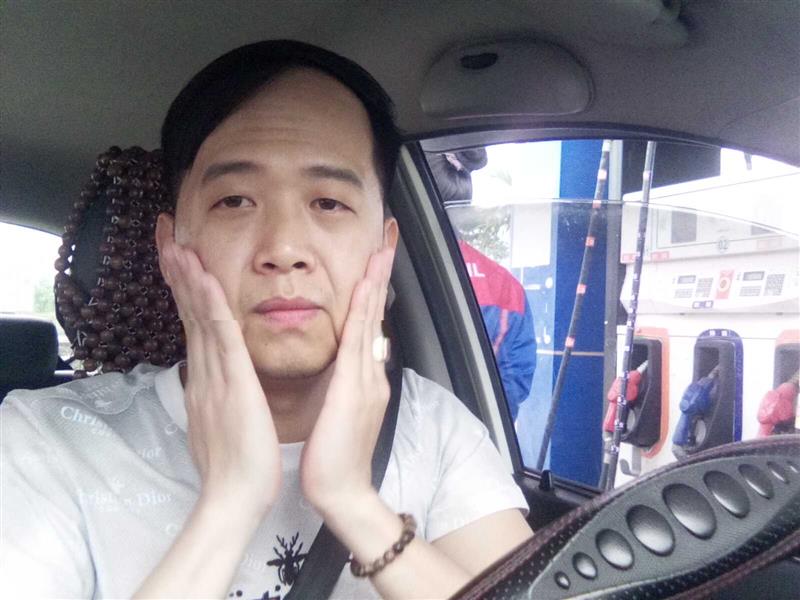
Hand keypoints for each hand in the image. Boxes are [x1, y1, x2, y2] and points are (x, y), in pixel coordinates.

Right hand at [159, 220, 280, 517]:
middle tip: (166, 236)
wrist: (234, 498)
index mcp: (207, 379)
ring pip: (199, 317)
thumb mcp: (222, 421)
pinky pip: (221, 336)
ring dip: (188, 277)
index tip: (180, 258)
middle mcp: (204, 372)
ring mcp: (214, 376)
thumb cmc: (237, 464)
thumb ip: (217, 395)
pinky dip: (211, 304)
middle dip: (178, 272)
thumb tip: (214, 382)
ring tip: (175, 242)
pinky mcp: (232, 383)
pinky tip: (204, 278)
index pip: (195, 324)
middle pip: (189, 312)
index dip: (187, 289)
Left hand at [300, 245, 394, 516]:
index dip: (372, 289)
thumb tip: (357, 355)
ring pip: (370, 320)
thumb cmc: (335, 455)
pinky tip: (365, 287)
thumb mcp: (342, 410)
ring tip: (381, 250)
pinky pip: (357, 340)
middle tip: (387, 239)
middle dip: (381, 274)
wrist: (342, 490)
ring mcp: (367, 378)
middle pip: (376, 313)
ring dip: (375, 282)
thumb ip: (351, 381)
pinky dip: (363, 310)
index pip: (367, 323)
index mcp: (364, 376)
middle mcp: (371, 371)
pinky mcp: (355, 388)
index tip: (374, 258)